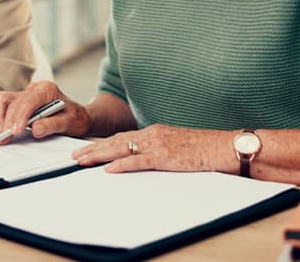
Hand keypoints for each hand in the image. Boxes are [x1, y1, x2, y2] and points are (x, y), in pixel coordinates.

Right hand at [0, 80, 89, 142]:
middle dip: (6, 120)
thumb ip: (52, 125)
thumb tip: (35, 129)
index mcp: (46, 89)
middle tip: (4, 138)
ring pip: (4, 99)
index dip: (19, 116)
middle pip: (12, 101)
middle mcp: (33, 88)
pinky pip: (3, 103)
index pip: (27, 101)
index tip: (15, 131)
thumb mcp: (69, 123)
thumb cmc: (75, 118)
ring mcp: (24, 94)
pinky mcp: (19, 101)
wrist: (78, 116)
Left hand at [71, 124, 233, 173]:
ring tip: (82, 161)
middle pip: (115, 141)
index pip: (122, 137)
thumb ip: (161, 149)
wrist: (225, 146)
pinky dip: (121, 165)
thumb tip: (147, 158)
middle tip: (74, 157)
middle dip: (93, 149)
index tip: (86, 149)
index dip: (103, 143)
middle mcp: (152, 134)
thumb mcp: (177, 145)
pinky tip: (108, 170)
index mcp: (154, 131)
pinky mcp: (165, 156)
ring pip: (121, 149)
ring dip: (99, 155)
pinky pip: (138, 161)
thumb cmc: (205, 148)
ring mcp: (157, 144)